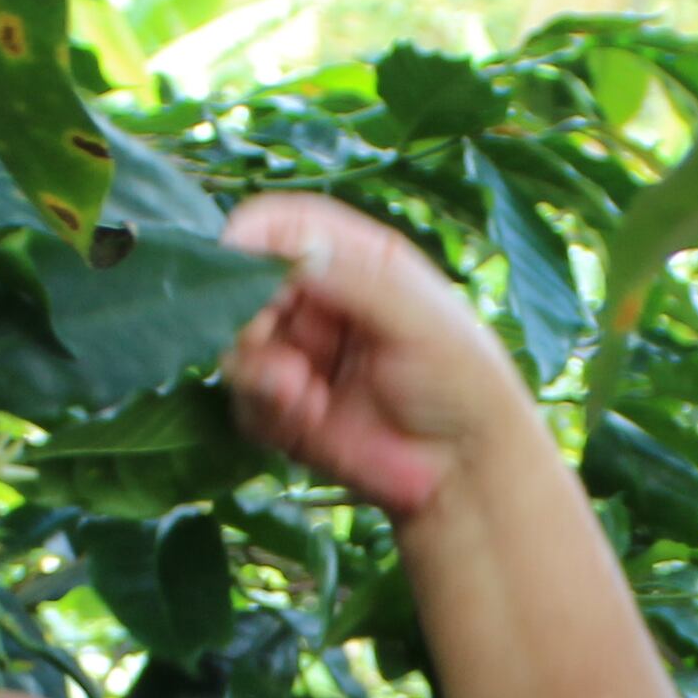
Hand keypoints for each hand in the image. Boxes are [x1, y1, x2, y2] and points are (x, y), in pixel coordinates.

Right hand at [219, 193, 544, 521]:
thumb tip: (291, 251)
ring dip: (256, 368)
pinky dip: (266, 407)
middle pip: (244, 289)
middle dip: (247, 315)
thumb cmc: (463, 381)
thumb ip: (354, 279)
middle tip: (264, 337)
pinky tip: (309, 415)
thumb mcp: (417, 317)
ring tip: (298, 390)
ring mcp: (300, 355)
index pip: (285, 227)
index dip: (252, 237)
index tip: (231, 257)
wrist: (465, 469)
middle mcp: (320, 302)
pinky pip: (246, 402)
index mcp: (357, 261)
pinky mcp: (287, 410)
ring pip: (237, 347)